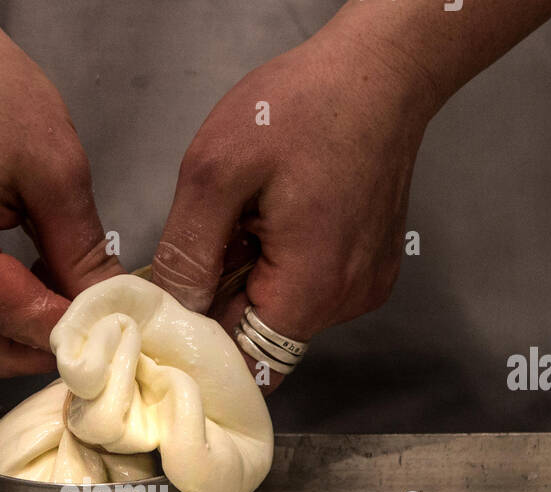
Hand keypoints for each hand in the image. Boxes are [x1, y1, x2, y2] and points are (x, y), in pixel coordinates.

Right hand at [0, 0, 121, 376]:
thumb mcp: (54, 169)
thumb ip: (81, 250)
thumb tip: (110, 304)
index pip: (18, 319)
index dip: (74, 332)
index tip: (120, 333)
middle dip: (43, 350)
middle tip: (99, 336)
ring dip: (22, 335)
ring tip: (74, 310)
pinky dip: (0, 312)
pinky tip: (40, 288)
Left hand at [152, 23, 440, 389]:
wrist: (380, 69)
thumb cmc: (300, 108)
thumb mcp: (215, 172)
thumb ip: (189, 252)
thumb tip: (170, 309)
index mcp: (310, 290)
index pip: (244, 364)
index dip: (202, 347)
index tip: (174, 315)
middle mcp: (346, 302)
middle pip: (263, 342)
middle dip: (225, 307)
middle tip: (210, 247)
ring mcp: (364, 286)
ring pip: (285, 315)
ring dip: (252, 282)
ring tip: (250, 221)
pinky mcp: (371, 267)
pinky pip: (312, 289)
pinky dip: (283, 267)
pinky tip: (279, 219)